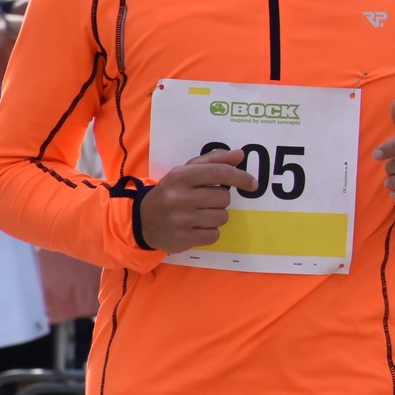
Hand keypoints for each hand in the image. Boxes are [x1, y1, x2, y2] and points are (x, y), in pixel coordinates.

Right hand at [139, 149, 259, 253]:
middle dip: (220, 200)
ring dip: (216, 217)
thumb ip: (213, 161)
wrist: (141, 221)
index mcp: (180, 176)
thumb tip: (240, 154)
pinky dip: (209, 232)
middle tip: (205, 201)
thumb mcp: (186, 172)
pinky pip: (214, 235)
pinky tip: (195, 228)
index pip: (219, 173)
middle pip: (224, 198)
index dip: (240, 177)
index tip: (252, 183)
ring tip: (199, 215)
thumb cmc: (171, 193)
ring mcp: (179, 220)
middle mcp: (178, 197)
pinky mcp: (182, 239)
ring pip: (222, 217)